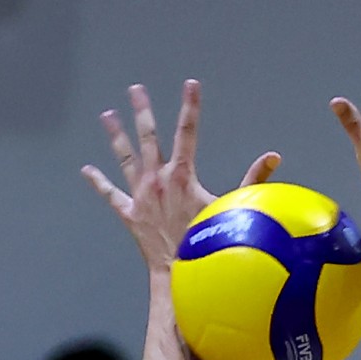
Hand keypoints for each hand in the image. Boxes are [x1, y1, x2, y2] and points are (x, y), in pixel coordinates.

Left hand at [83, 80, 279, 270]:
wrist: (180, 274)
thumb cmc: (210, 245)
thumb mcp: (233, 209)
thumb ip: (253, 181)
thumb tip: (273, 158)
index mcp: (181, 176)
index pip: (187, 132)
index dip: (190, 106)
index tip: (190, 85)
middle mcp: (156, 180)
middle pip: (148, 137)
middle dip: (142, 111)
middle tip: (135, 89)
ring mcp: (140, 196)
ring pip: (125, 158)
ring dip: (116, 136)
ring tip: (107, 115)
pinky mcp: (129, 214)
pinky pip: (110, 194)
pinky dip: (99, 182)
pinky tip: (87, 170)